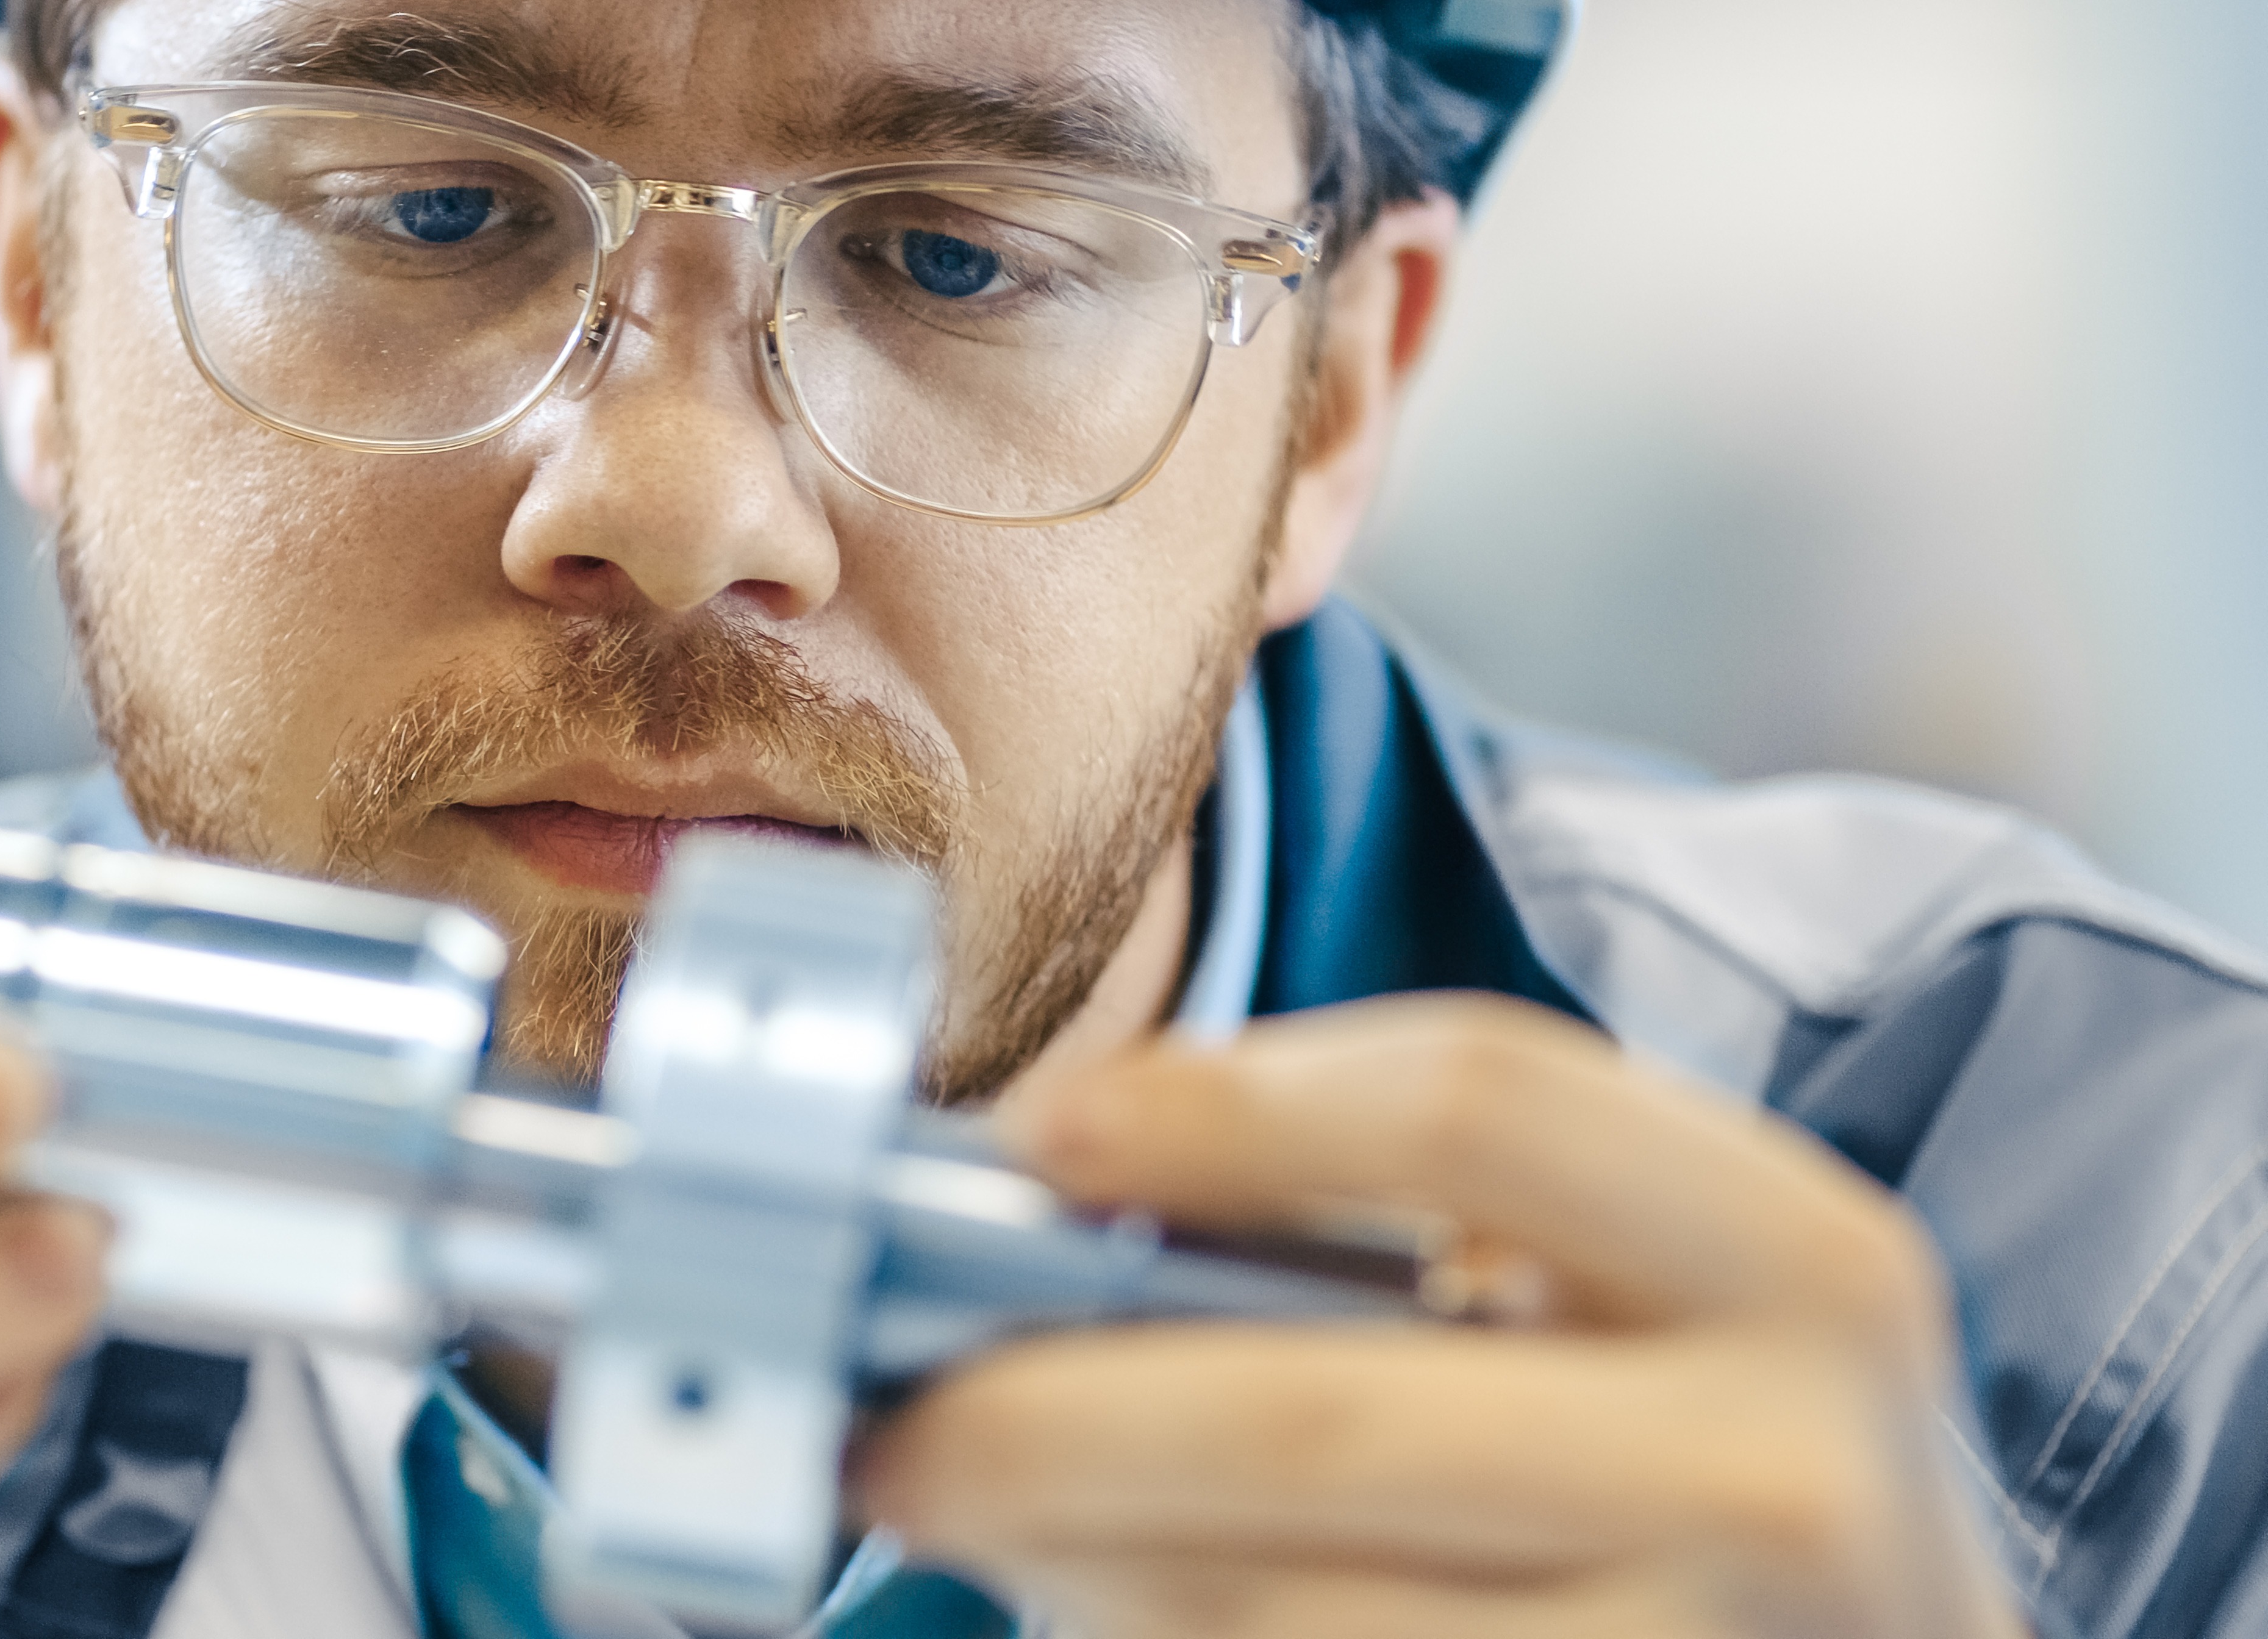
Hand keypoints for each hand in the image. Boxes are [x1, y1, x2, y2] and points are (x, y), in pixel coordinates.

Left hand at [855, 994, 2028, 1638]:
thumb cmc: (1697, 1464)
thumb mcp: (1632, 1305)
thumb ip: (1395, 1242)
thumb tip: (1048, 1224)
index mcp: (1800, 1266)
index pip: (1480, 1104)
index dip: (1230, 1106)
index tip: (1039, 1135)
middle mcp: (1793, 1476)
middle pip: (1321, 1413)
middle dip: (1048, 1420)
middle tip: (892, 1429)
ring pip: (1286, 1625)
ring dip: (1084, 1579)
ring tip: (981, 1534)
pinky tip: (1107, 1617)